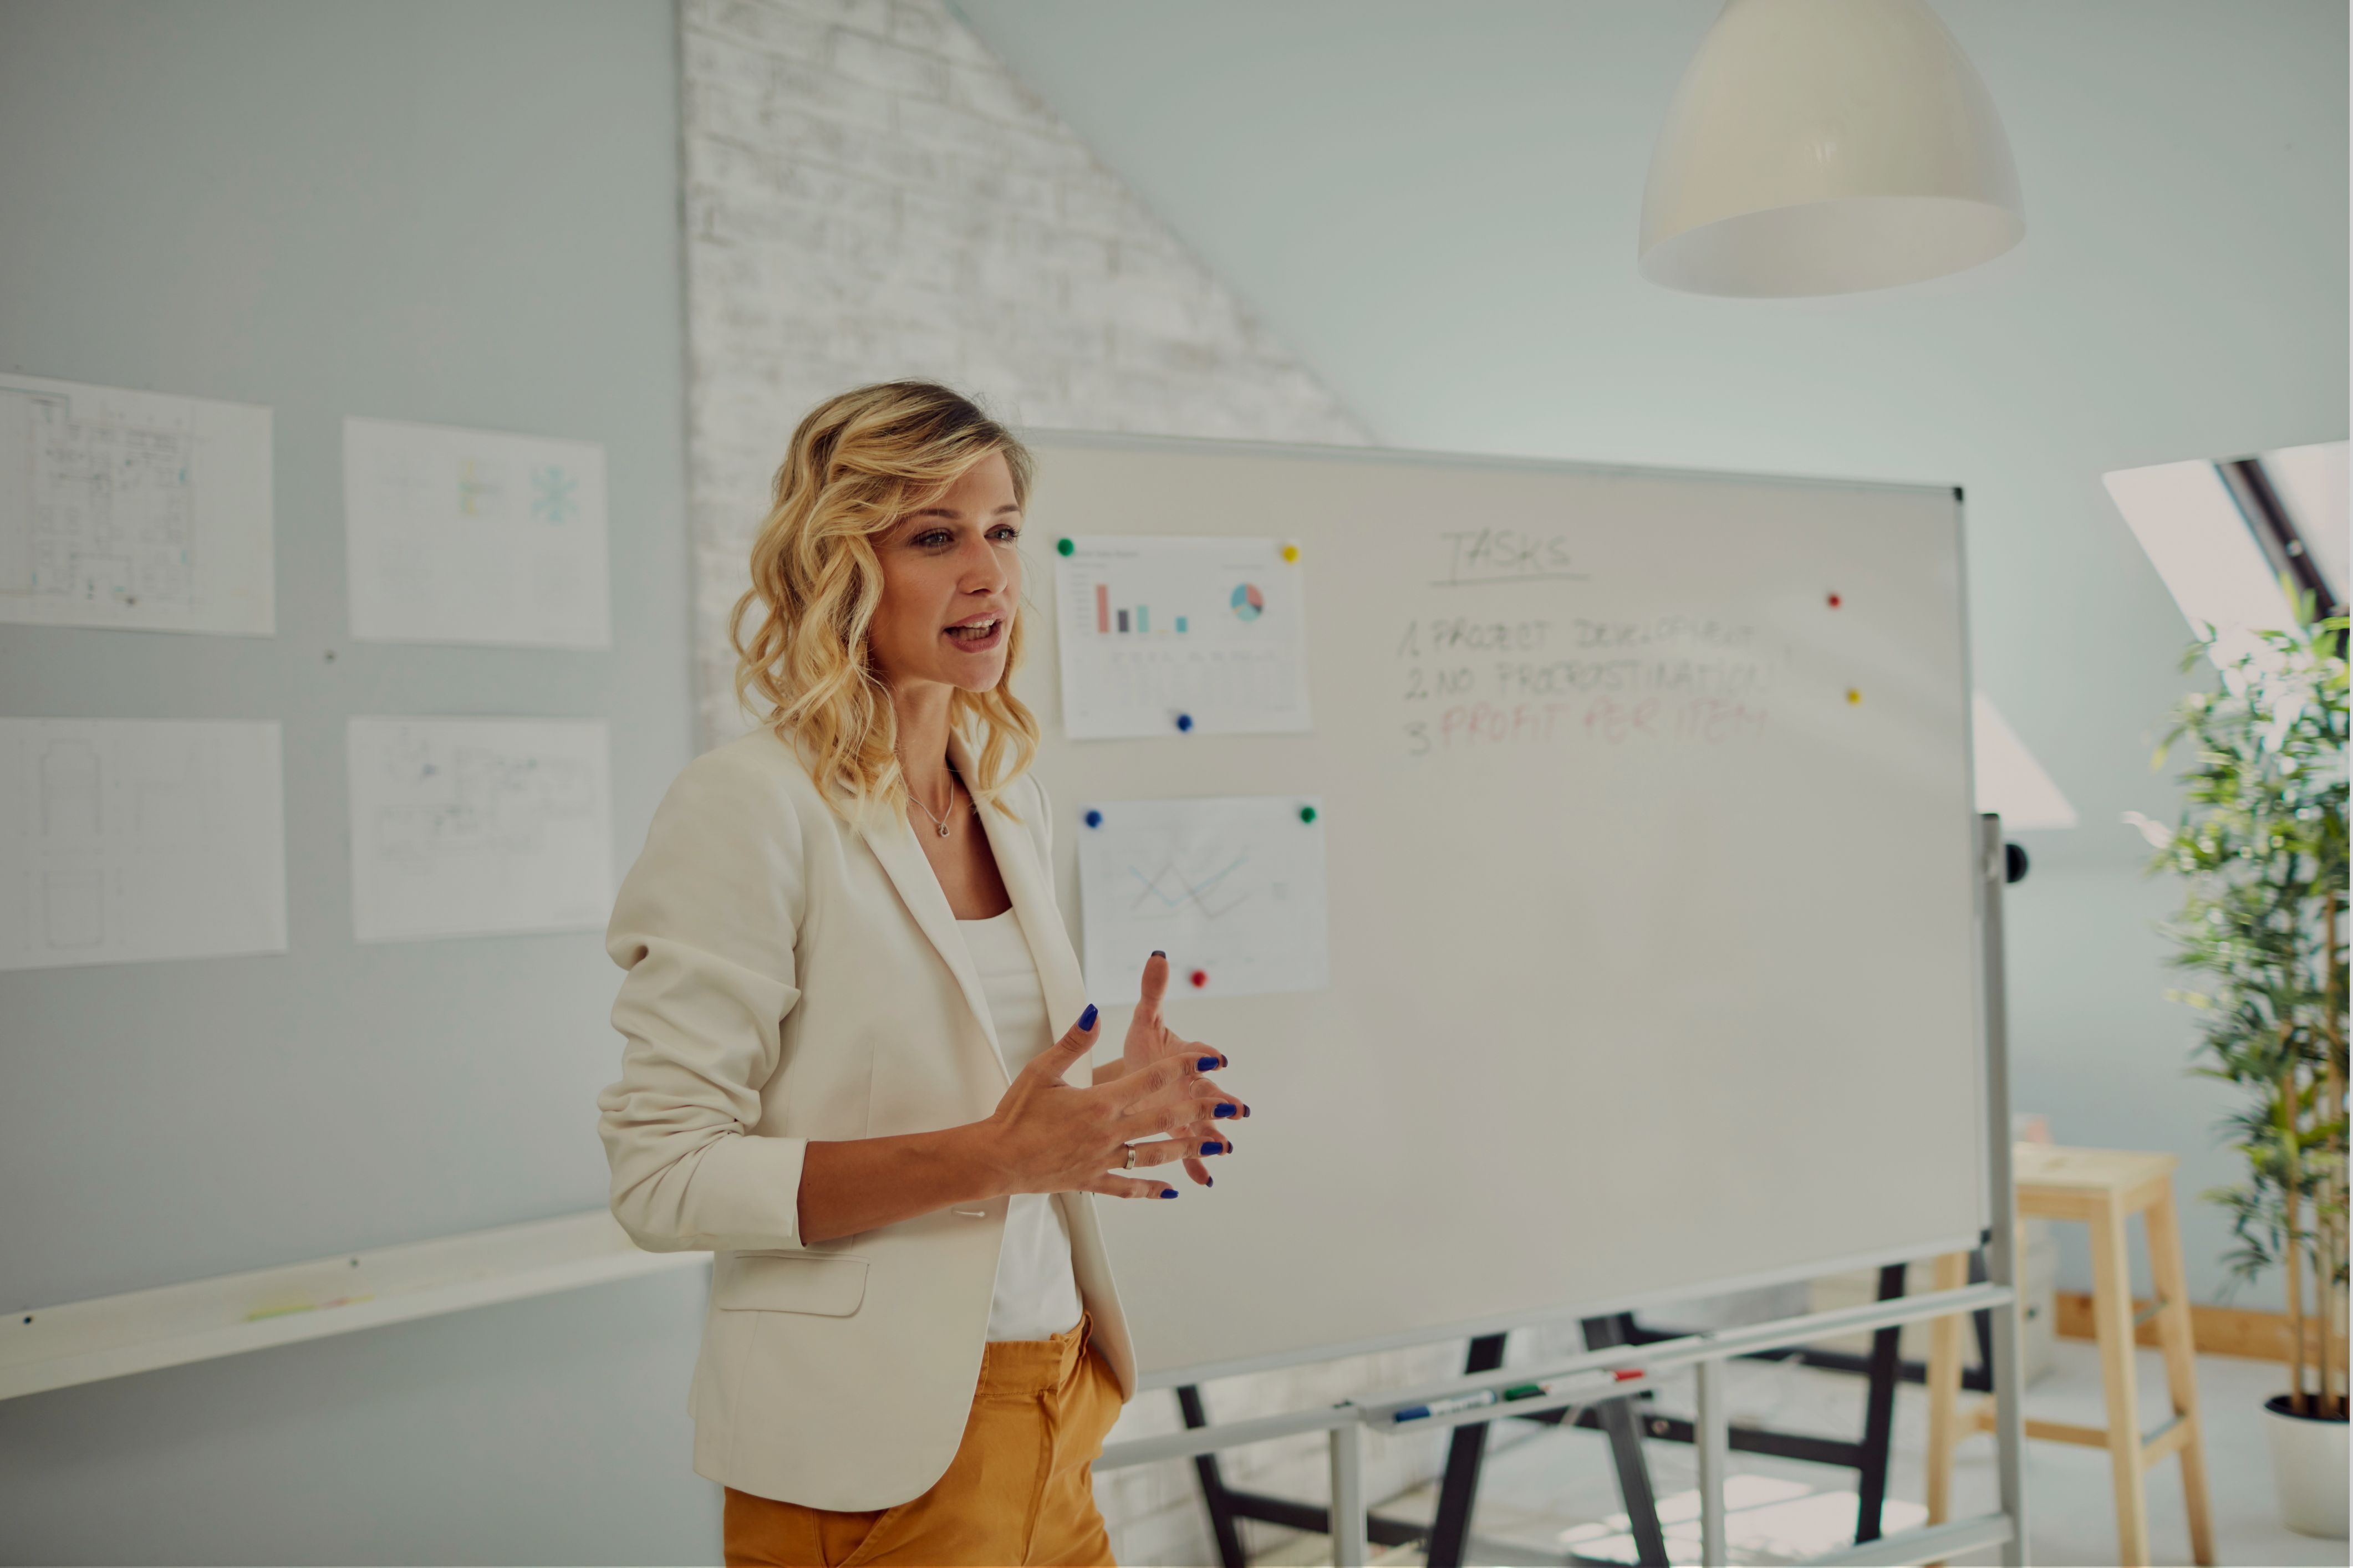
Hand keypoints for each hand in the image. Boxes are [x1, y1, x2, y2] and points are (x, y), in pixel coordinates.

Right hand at [986, 1003, 1240, 1198]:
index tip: (1209, 1060)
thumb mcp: (1041, 1070)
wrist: (995, 1159)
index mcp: (1099, 1101)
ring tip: (1214, 1146)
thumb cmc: (1014, 1114)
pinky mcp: (1092, 1180)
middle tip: (1229, 1106)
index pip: (1150, 1079)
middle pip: (1164, 1119)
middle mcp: (1107, 1132)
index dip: (1183, 1067)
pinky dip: (1151, 1189)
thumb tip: (1095, 1012)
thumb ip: (1073, 1042)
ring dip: (1187, 1150)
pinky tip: (1171, 1190)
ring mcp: (1102, 1159)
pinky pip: (1128, 1186)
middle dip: (1200, 1111)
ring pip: (1154, 1154)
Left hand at [1119, 951, 1243, 1187]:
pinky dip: (1198, 1164)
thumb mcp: (1146, 1020)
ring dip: (1215, 1135)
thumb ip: (1153, 990)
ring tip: (1224, 1148)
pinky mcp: (1180, 1132)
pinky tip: (1204, 1179)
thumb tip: (1158, 954)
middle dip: (1223, 1102)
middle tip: (1237, 1109)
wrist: (1133, 1079)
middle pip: (1211, 1093)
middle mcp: (1195, 1085)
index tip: (1217, 1057)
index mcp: (1189, 1056)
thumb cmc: (1144, 1048)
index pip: (1201, 1053)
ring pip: (1205, 1124)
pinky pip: (1190, 1149)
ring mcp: (1189, 1111)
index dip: (1208, 1055)